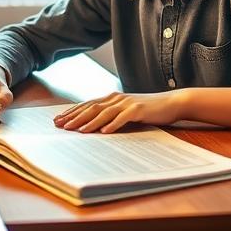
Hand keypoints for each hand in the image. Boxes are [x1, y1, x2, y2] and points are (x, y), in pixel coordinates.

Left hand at [53, 91, 183, 133]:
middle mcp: (117, 98)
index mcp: (112, 98)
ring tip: (78, 131)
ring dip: (89, 122)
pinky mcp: (139, 110)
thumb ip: (112, 115)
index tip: (58, 120)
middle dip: (74, 117)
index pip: (87, 105)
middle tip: (60, 125)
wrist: (171, 103)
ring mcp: (127, 103)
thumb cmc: (148, 109)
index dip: (72, 112)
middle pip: (91, 107)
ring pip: (104, 112)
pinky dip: (112, 125)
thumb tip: (95, 127)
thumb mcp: (127, 111)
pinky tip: (103, 132)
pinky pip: (123, 118)